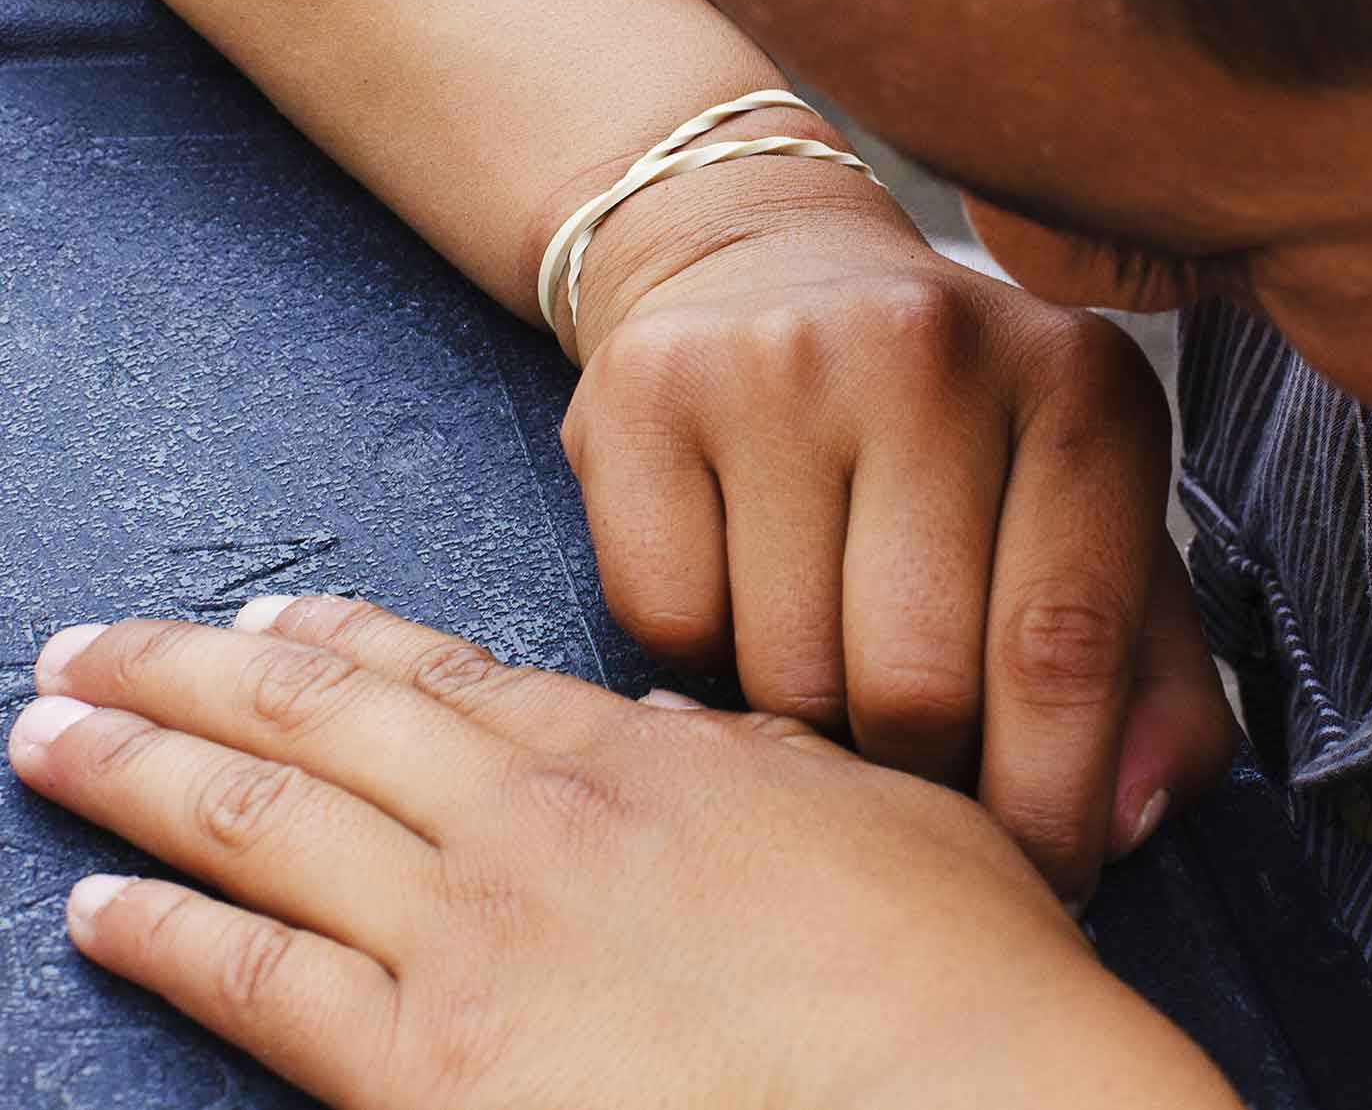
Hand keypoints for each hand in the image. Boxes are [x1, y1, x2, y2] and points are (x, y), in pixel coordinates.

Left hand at [6, 602, 1239, 1109]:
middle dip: (184, 678)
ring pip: (258, 827)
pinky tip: (99, 911)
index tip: (265, 617)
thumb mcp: (886, 819)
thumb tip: (695, 735)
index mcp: (637, 759)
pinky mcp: (434, 1069)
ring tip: (51, 738)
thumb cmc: (956, 974)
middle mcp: (529, 827)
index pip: (447, 675)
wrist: (971, 1095)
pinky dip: (165, 937)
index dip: (338, 642)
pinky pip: (258, 982)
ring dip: (135, 774)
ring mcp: (471, 941)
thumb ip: (772, 768)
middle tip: (89, 647)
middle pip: (315, 725)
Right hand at [549, 145, 1236, 903]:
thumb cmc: (958, 432)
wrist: (766, 262)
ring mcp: (779, 359)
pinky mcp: (645, 389)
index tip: (1047, 876)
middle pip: (917, 685)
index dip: (1051, 802)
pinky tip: (743, 588)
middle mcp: (933, 350)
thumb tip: (1126, 821)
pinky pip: (668, 627)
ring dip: (812, 720)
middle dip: (926, 772)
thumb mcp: (1091, 521)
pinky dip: (705, 658)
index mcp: (1080, 384)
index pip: (1064, 649)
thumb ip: (1152, 679)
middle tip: (925, 762)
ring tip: (836, 654)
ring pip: (786, 674)